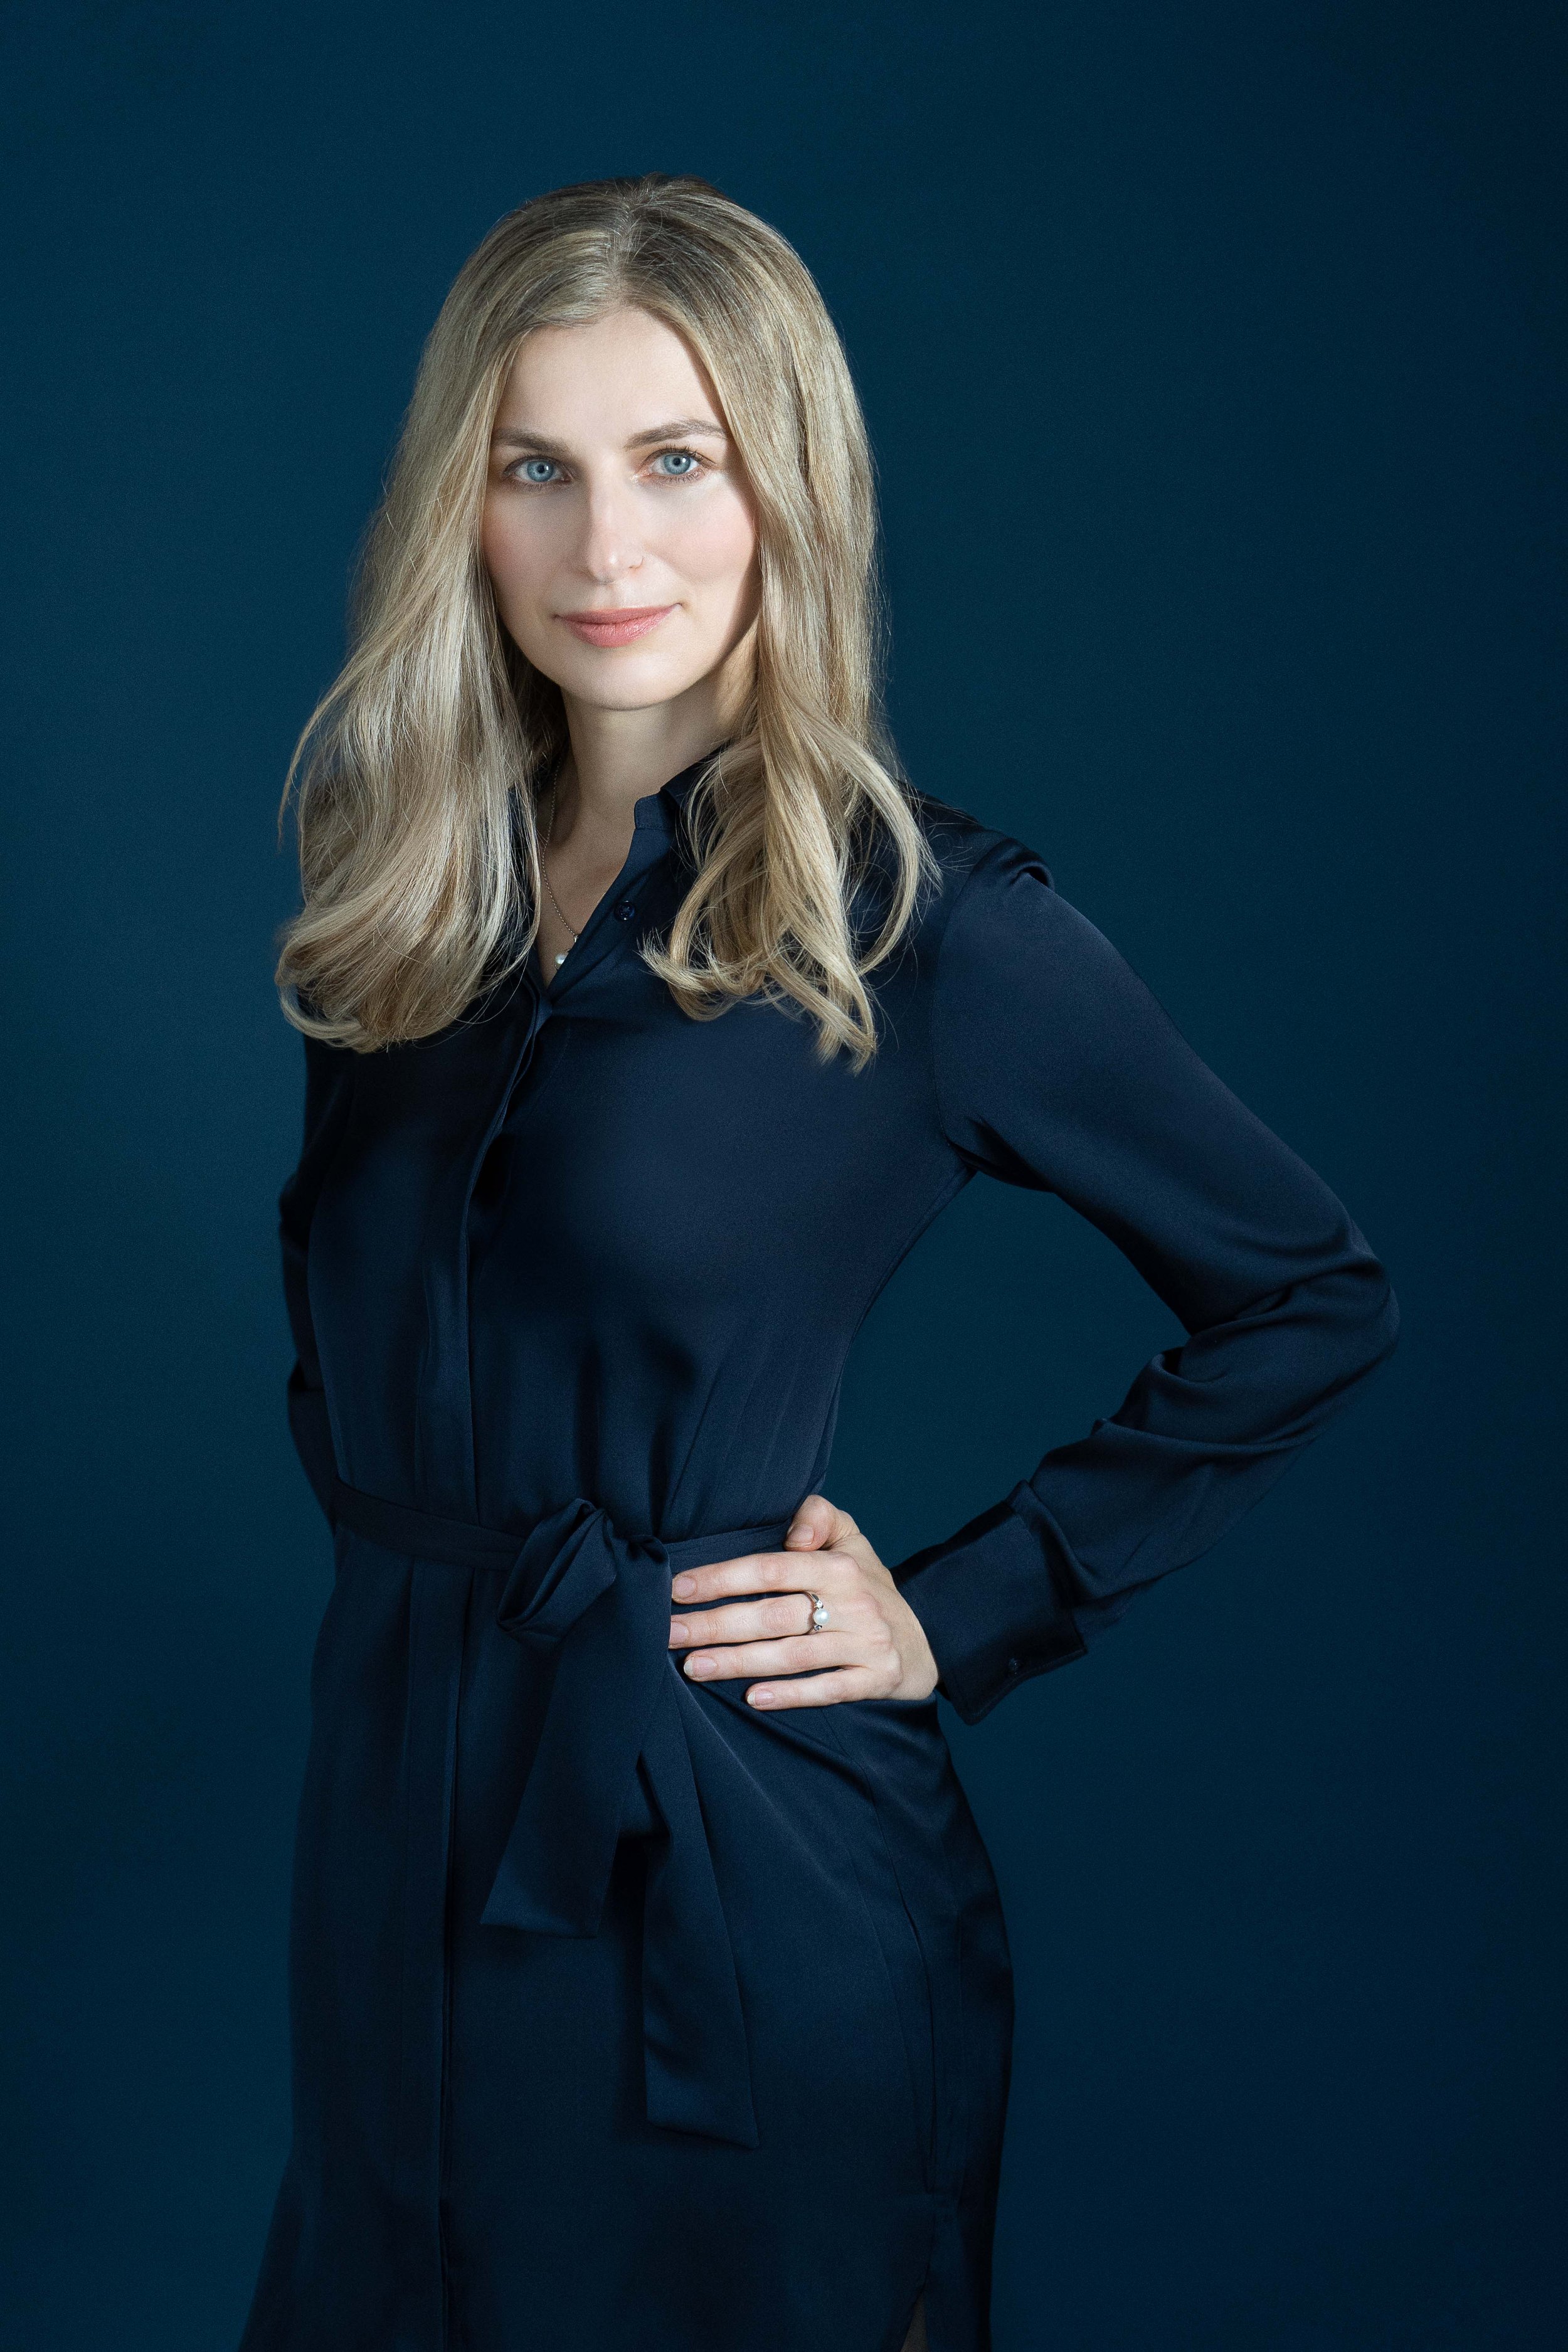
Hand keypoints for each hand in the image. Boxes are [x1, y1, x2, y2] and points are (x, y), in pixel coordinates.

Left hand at [667, 1493, 939, 1710]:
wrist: (923, 1640)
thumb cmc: (866, 1585)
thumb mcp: (851, 1539)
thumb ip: (820, 1516)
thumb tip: (794, 1531)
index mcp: (840, 1566)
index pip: (771, 1569)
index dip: (722, 1579)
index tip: (678, 1589)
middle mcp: (855, 1604)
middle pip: (772, 1616)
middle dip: (715, 1626)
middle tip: (669, 1633)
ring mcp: (865, 1644)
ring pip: (791, 1655)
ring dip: (738, 1662)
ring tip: (692, 1667)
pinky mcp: (874, 1680)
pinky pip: (826, 1689)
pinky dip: (789, 1695)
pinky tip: (752, 1699)